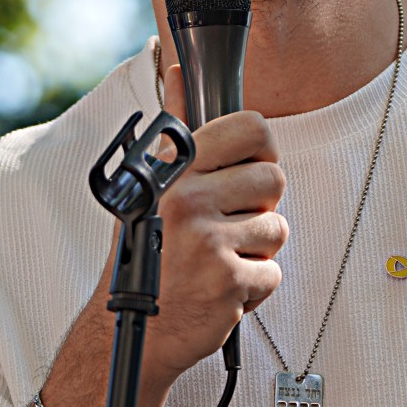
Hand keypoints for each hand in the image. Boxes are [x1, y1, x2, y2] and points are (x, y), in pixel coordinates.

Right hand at [140, 64, 286, 382]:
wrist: (128, 332)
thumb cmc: (143, 256)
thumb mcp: (150, 185)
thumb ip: (174, 126)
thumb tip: (176, 73)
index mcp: (175, 170)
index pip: (251, 128)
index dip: (262, 148)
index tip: (250, 166)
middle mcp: (191, 200)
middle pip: (274, 180)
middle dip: (259, 207)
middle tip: (229, 223)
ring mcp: (211, 242)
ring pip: (277, 229)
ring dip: (255, 250)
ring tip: (218, 259)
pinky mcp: (229, 282)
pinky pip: (272, 272)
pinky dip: (253, 286)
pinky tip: (220, 287)